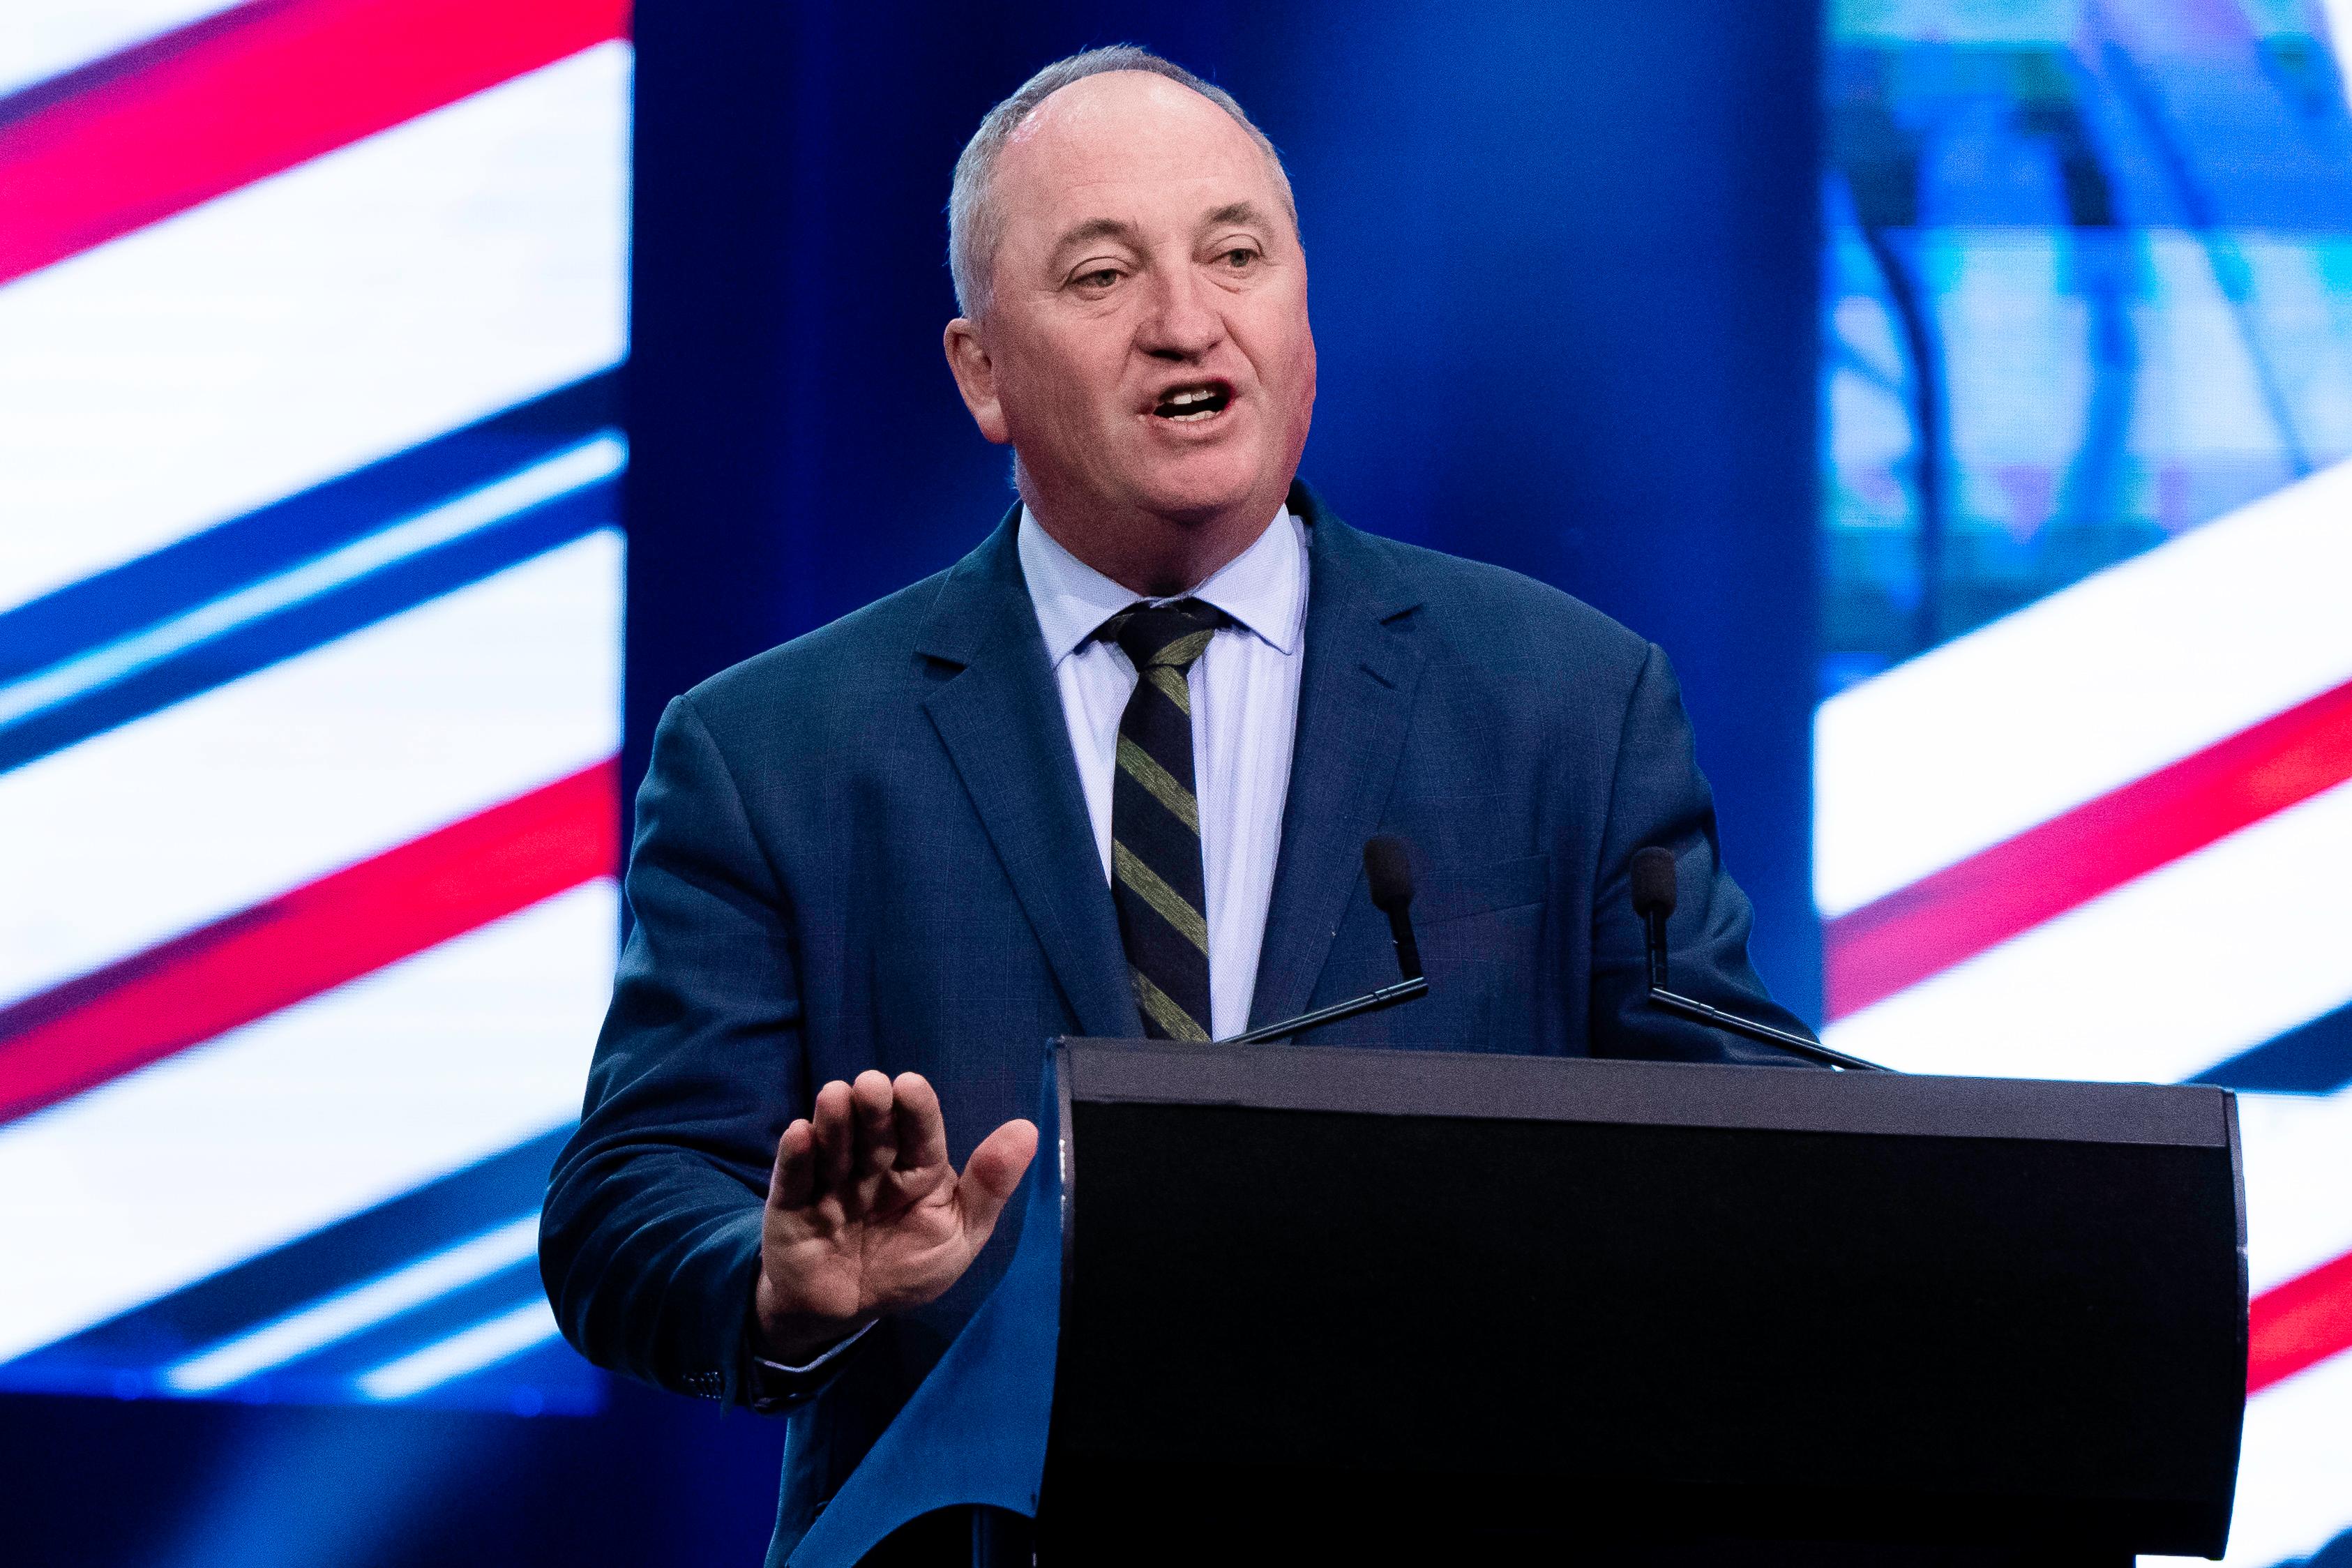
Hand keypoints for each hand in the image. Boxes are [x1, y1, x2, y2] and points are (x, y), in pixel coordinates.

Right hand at [754, 1070, 1037, 1362]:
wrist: (845, 1312)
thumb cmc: (907, 1267)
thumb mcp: (958, 1235)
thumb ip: (989, 1188)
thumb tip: (1028, 1129)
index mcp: (917, 1169)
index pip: (920, 1133)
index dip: (916, 1109)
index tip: (910, 1086)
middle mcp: (873, 1167)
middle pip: (874, 1132)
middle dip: (873, 1107)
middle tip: (871, 1086)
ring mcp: (830, 1182)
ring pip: (833, 1146)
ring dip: (834, 1121)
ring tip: (835, 1097)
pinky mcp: (791, 1204)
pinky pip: (792, 1178)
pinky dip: (795, 1156)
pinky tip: (800, 1133)